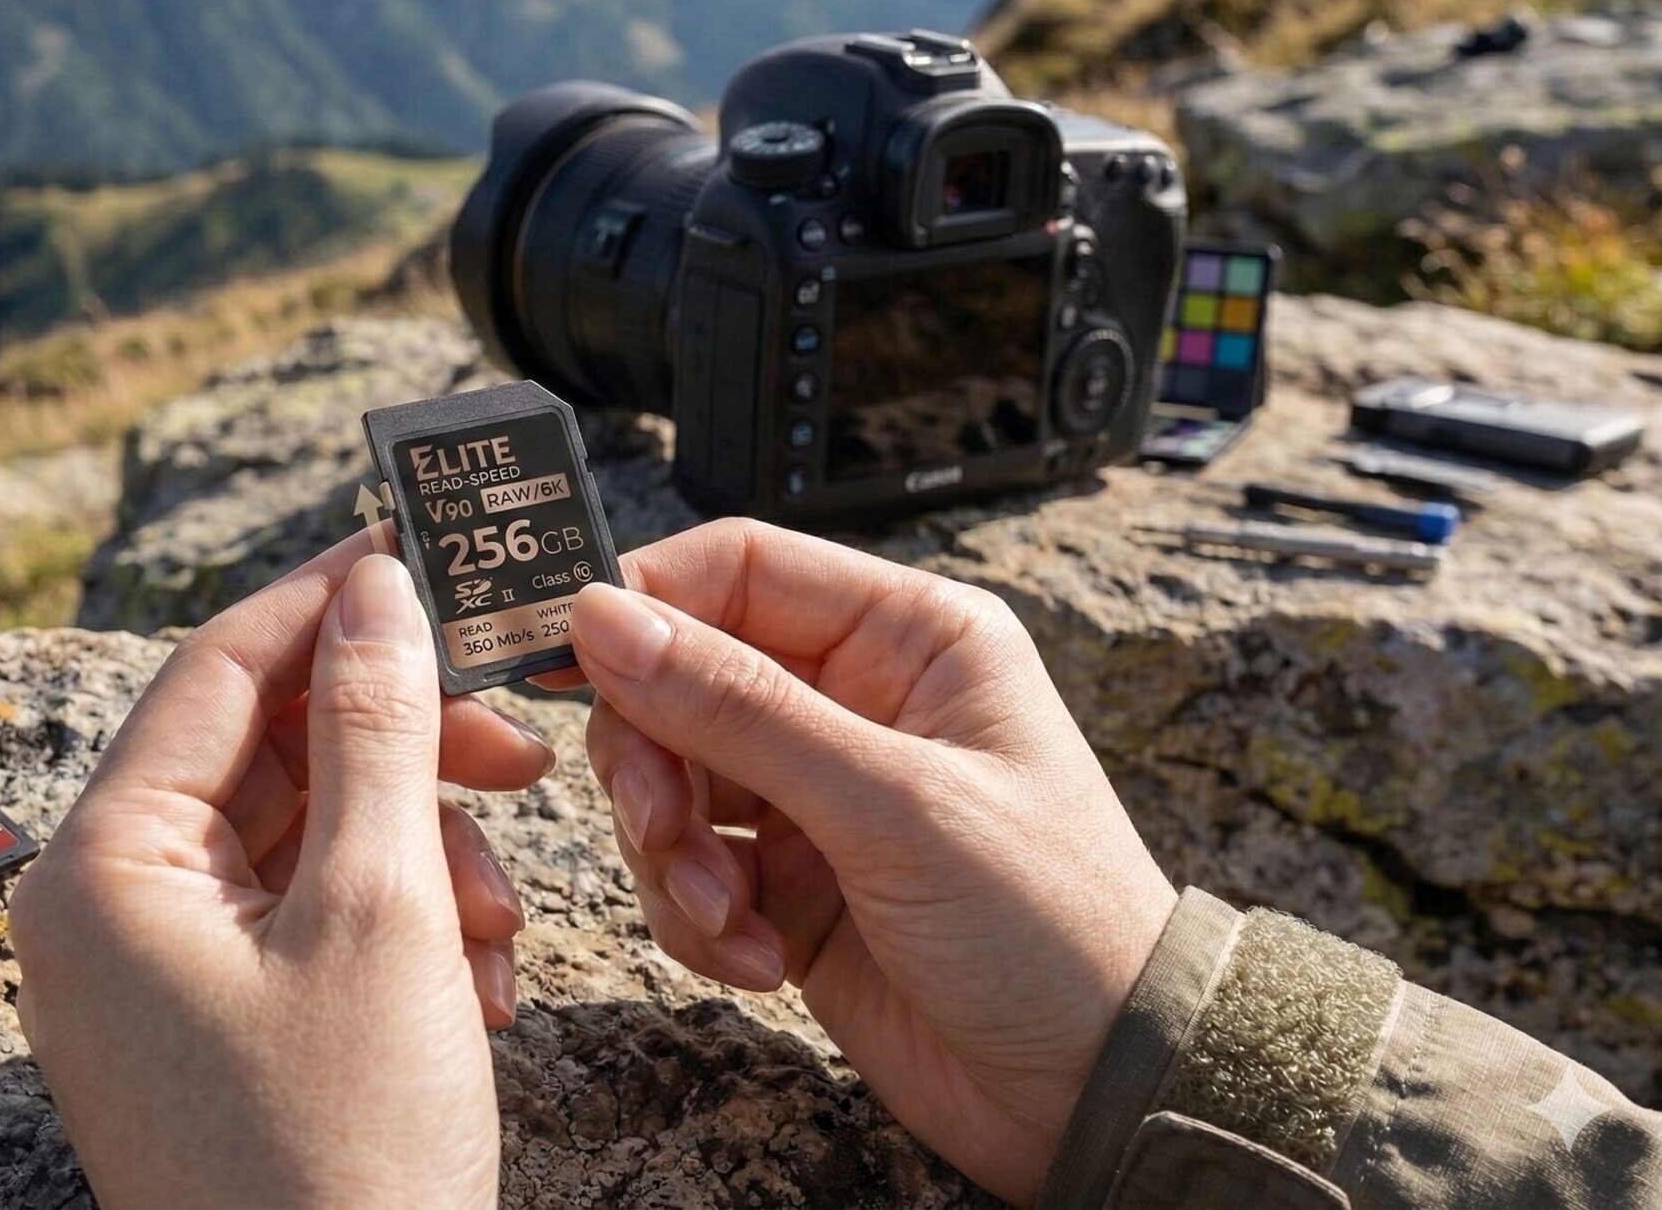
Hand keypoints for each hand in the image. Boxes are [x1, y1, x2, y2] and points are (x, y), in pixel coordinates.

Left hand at [13, 530, 543, 1208]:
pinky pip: (303, 926)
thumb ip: (377, 731)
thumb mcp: (379, 913)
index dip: (329, 601)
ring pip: (299, 841)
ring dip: (418, 857)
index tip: (421, 553)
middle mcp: (102, 913)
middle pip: (262, 753)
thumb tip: (378, 593)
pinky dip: (397, 930)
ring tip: (499, 925)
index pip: (214, 668)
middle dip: (400, 756)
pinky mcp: (208, 1031)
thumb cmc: (339, 1167)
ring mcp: (151, 980)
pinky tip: (471, 986)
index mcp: (100, 867)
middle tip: (511, 749)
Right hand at [551, 519, 1175, 1207]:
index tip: (568, 661)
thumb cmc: (1052, 927)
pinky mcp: (789, 884)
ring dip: (674, 858)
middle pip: (679, 679)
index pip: (736, 570)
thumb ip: (738, 707)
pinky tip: (762, 961)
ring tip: (733, 920)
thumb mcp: (891, 803)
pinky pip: (687, 872)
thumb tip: (607, 620)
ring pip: (670, 783)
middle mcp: (855, 701)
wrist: (1093, 1092)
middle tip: (666, 830)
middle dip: (653, 764)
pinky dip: (700, 920)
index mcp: (907, 638)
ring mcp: (816, 795)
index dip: (644, 605)